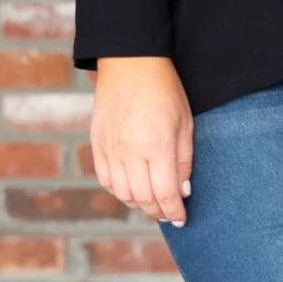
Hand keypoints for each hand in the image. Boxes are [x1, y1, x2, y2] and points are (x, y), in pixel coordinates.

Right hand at [90, 56, 193, 226]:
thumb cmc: (164, 91)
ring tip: (152, 202)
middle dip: (159, 211)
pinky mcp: (97, 144)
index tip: (181, 219)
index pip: (165, 193)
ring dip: (139, 204)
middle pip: (143, 198)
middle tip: (169, 213)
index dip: (174, 211)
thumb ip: (183, 161)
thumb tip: (182, 192)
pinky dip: (119, 190)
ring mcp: (110, 149)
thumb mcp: (185, 124)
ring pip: (122, 193)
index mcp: (156, 146)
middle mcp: (130, 152)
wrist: (130, 63)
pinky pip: (106, 179)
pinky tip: (132, 188)